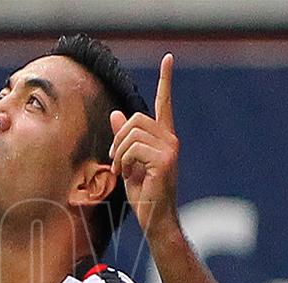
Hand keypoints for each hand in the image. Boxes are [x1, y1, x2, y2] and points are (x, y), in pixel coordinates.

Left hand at [108, 53, 178, 237]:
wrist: (155, 219)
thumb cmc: (144, 194)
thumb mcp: (129, 162)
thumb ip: (124, 139)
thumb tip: (116, 114)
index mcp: (164, 138)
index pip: (164, 103)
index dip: (165, 81)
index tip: (168, 58)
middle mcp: (171, 139)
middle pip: (135, 119)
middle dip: (118, 138)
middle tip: (116, 161)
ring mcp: (170, 149)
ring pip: (131, 133)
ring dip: (118, 152)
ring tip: (121, 170)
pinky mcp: (164, 160)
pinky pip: (132, 148)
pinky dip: (122, 161)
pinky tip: (126, 175)